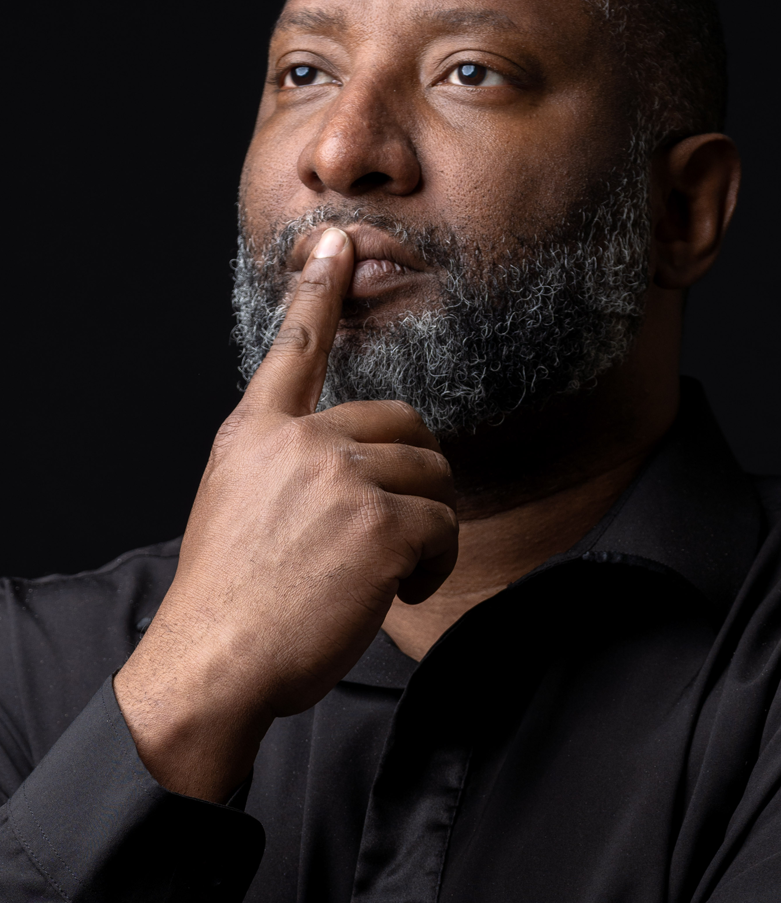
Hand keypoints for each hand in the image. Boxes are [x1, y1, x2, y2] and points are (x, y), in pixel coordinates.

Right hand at [113, 227, 458, 800]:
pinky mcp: (380, 521)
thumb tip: (347, 466)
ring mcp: (339, 477)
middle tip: (384, 537)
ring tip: (379, 575)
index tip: (336, 239)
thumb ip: (287, 468)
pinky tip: (394, 593)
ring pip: (432, 479)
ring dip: (424, 530)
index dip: (319, 294)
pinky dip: (433, 566)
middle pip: (405, 428)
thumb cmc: (233, 601)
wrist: (214, 663)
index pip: (295, 352)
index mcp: (254, 435)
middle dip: (412, 479)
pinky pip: (444, 527)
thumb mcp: (239, 508)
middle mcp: (297, 442)